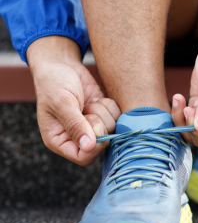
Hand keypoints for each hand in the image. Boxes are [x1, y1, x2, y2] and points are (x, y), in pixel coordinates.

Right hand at [28, 36, 120, 165]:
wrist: (61, 65)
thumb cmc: (54, 83)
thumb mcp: (62, 103)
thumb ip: (75, 125)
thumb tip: (88, 147)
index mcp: (60, 140)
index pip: (83, 157)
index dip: (95, 146)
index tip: (96, 127)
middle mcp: (78, 137)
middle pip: (101, 144)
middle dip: (99, 124)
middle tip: (88, 109)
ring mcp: (93, 126)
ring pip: (112, 129)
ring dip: (104, 113)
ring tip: (90, 102)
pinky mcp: (104, 115)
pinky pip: (118, 117)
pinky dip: (111, 107)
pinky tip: (98, 99)